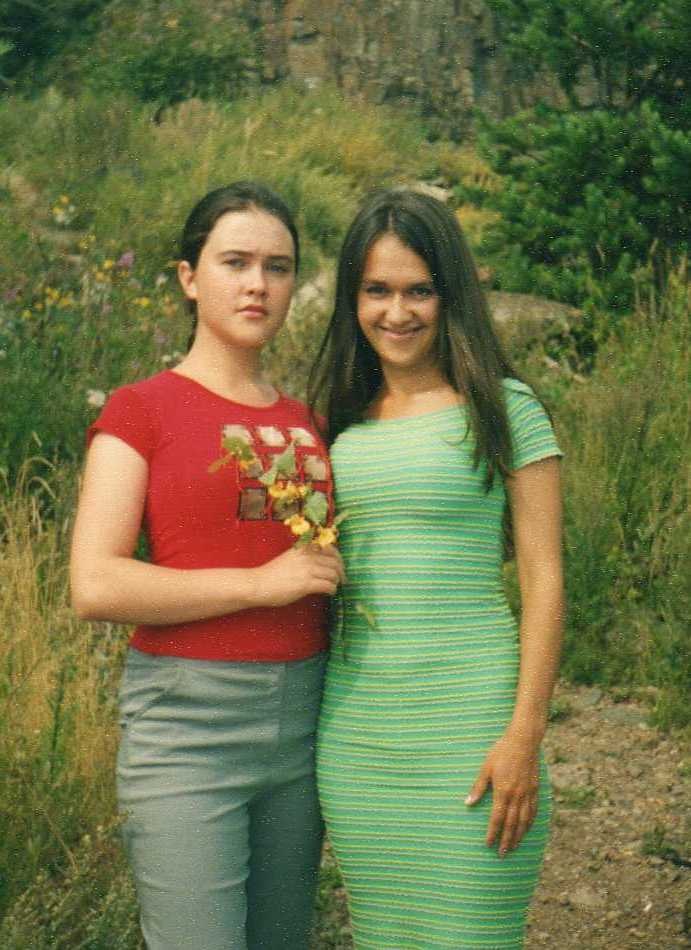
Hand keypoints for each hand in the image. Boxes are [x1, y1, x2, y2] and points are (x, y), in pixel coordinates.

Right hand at [252, 544, 345, 607]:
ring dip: (336, 582)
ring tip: (334, 587)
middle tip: (342, 580)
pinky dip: (332, 590)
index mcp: (304, 547)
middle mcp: (308, 556)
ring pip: (334, 574)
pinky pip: (328, 585)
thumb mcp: (290, 557)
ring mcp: (308, 569)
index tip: (339, 566)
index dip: (338, 558)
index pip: (331, 549)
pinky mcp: (307, 584)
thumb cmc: (272, 573)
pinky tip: (329, 593)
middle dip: (341, 572)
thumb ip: (305, 556)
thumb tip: (322, 563)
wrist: (258, 584)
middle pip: (335, 562)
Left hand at [465, 727, 539, 855]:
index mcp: (503, 791)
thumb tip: (468, 804)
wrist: (524, 741)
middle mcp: (517, 796)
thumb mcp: (486, 767)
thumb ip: (478, 787)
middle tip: (502, 855)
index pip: (497, 818)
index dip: (493, 833)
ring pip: (524, 821)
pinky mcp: (535, 790)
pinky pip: (533, 811)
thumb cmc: (501, 752)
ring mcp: (528, 794)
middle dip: (506, 841)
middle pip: (511, 824)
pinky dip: (530, 823)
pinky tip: (527, 829)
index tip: (489, 845)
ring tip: (514, 847)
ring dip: (518, 836)